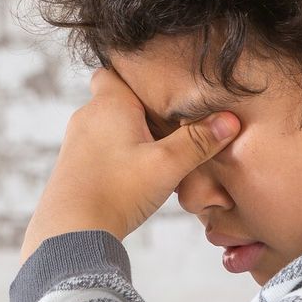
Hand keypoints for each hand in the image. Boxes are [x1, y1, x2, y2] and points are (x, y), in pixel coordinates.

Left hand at [18, 67, 240, 263]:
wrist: (71, 232)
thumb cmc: (117, 192)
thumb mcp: (166, 165)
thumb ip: (198, 142)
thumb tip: (229, 121)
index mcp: (108, 104)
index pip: (116, 69)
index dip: (138, 75)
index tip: (163, 89)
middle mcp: (87, 116)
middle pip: (118, 100)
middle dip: (143, 110)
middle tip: (172, 126)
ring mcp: (76, 142)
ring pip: (110, 126)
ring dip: (132, 136)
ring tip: (158, 155)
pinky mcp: (73, 166)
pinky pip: (100, 149)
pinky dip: (119, 155)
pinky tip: (136, 176)